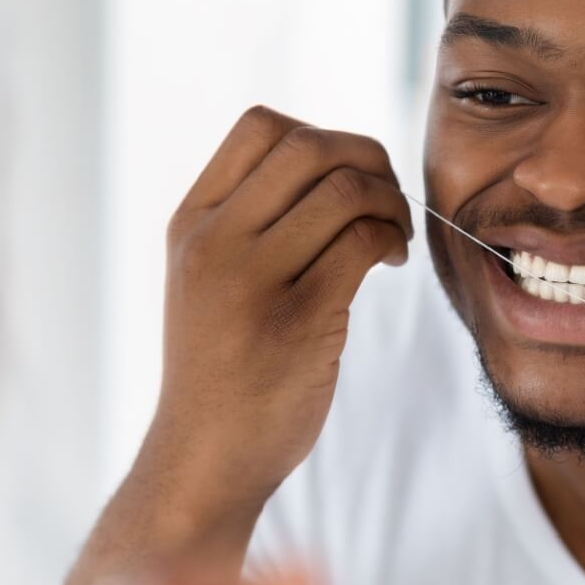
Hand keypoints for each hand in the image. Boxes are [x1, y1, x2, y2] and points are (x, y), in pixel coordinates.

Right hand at [140, 107, 412, 526]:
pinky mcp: (297, 321)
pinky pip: (361, 243)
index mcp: (192, 223)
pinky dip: (391, 240)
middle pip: (308, 146)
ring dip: (389, 202)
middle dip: (367, 159)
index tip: (343, 178)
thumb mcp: (206, 279)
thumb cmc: (221, 369)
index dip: (321, 134)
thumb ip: (248, 221)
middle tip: (386, 199)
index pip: (260, 127)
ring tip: (393, 237)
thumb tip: (335, 165)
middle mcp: (214, 242)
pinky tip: (392, 263)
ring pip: (343, 190)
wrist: (204, 458)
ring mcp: (251, 281)